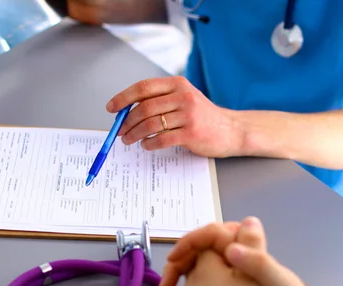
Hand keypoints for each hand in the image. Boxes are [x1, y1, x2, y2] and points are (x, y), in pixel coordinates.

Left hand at [107, 76, 244, 155]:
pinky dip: (149, 143)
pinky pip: (162, 139)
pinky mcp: (191, 133)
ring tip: (128, 140)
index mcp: (177, 84)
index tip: (111, 108)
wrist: (231, 130)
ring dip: (134, 134)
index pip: (143, 88)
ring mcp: (188, 114)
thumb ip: (159, 101)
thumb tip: (126, 111)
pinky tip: (146, 145)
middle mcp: (183, 96)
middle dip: (126, 121)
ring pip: (150, 124)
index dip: (123, 98)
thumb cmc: (202, 116)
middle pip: (144, 108)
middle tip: (119, 131)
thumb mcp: (183, 99)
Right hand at [179, 234, 273, 285]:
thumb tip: (232, 245)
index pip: (211, 234)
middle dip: (179, 267)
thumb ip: (258, 263)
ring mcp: (234, 274)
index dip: (189, 244)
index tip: (173, 260)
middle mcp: (239, 257)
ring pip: (198, 272)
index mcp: (249, 249)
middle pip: (200, 252)